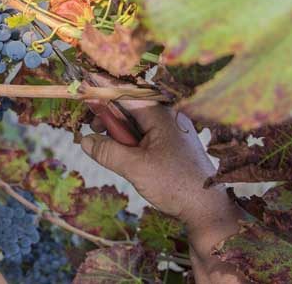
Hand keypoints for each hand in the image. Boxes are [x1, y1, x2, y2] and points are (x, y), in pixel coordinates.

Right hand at [81, 102, 222, 223]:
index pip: (126, 94)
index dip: (103, 88)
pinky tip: (123, 155)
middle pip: (130, 107)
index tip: (84, 82)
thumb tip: (84, 140)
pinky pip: (145, 134)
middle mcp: (168, 118)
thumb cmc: (176, 185)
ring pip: (136, 122)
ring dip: (118, 132)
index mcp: (161, 115)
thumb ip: (107, 151)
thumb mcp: (135, 168)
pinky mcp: (171, 145)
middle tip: (93, 129)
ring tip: (107, 148)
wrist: (207, 209)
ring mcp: (171, 131)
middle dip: (109, 116)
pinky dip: (130, 141)